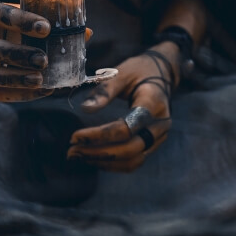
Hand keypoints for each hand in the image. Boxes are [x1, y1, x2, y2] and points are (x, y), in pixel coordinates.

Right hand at [0, 0, 52, 101]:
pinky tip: (38, 91)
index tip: (46, 28)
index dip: (20, 21)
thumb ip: (37, 18)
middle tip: (42, 59)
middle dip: (13, 54)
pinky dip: (16, 93)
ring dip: (11, 78)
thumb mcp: (11, 10)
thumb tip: (81, 32)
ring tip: (39, 80)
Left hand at [67, 45, 177, 171]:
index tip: (75, 136)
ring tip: (79, 156)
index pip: (128, 127)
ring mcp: (159, 137)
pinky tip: (93, 158)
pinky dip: (113, 164)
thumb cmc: (139, 71)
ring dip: (104, 162)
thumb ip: (104, 91)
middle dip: (98, 153)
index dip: (100, 135)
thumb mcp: (121, 72)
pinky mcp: (153, 144)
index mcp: (153, 103)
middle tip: (72, 151)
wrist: (162, 74)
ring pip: (133, 160)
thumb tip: (85, 109)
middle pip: (131, 148)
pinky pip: (134, 161)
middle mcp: (160, 124)